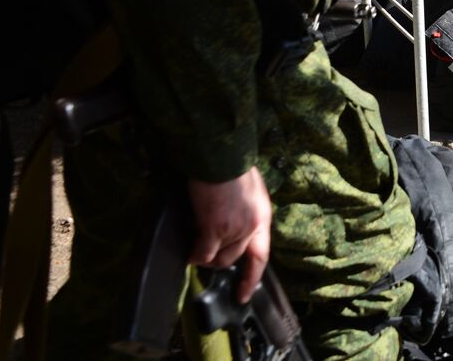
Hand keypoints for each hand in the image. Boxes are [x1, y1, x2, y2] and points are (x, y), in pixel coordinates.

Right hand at [187, 168, 271, 303]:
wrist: (221, 158)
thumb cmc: (231, 168)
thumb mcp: (250, 192)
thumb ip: (245, 213)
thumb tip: (233, 227)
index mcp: (262, 217)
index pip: (260, 256)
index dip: (251, 278)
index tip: (244, 295)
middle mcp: (252, 226)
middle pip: (235, 259)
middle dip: (219, 259)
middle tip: (207, 253)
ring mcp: (234, 230)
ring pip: (218, 258)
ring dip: (206, 256)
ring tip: (197, 246)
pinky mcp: (215, 229)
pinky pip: (202, 254)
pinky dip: (194, 255)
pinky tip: (190, 252)